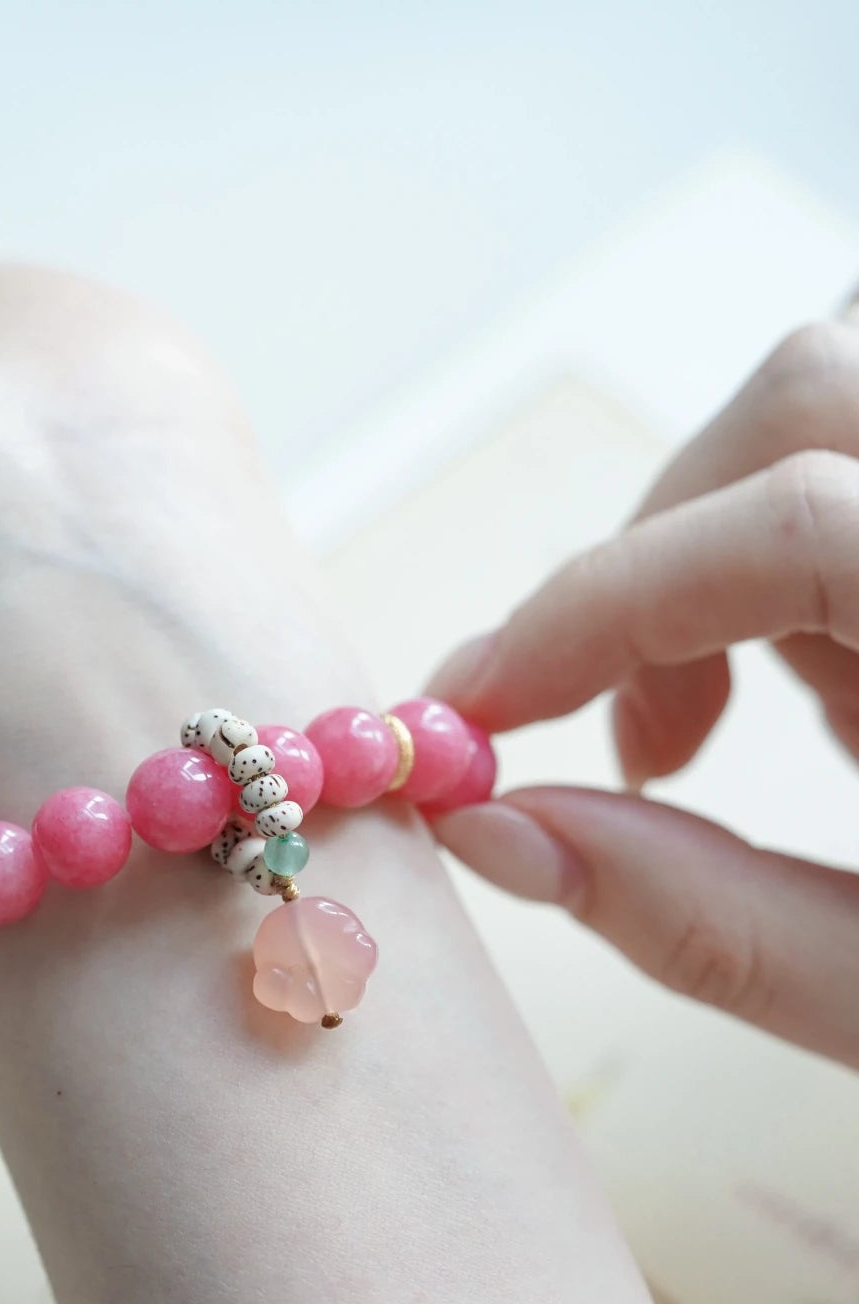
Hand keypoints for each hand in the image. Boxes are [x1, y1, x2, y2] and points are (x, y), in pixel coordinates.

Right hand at [426, 320, 858, 1068]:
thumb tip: (495, 831)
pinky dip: (834, 521)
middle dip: (668, 564)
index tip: (480, 704)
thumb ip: (699, 920)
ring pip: (846, 383)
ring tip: (822, 719)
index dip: (598, 604)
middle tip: (654, 749)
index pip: (788, 527)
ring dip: (764, 535)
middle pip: (807, 394)